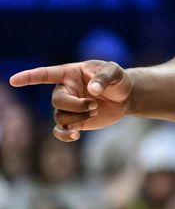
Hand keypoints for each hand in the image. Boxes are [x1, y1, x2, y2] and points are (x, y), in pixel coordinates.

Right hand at [9, 60, 132, 141]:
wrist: (126, 97)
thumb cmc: (118, 80)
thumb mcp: (116, 72)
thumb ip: (104, 77)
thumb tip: (92, 90)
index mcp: (69, 74)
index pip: (45, 75)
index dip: (29, 77)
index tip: (14, 80)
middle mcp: (65, 90)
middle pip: (56, 101)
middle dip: (75, 105)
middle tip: (94, 105)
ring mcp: (68, 107)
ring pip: (60, 116)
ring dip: (78, 117)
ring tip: (96, 110)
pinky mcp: (74, 121)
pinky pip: (60, 130)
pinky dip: (64, 135)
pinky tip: (75, 136)